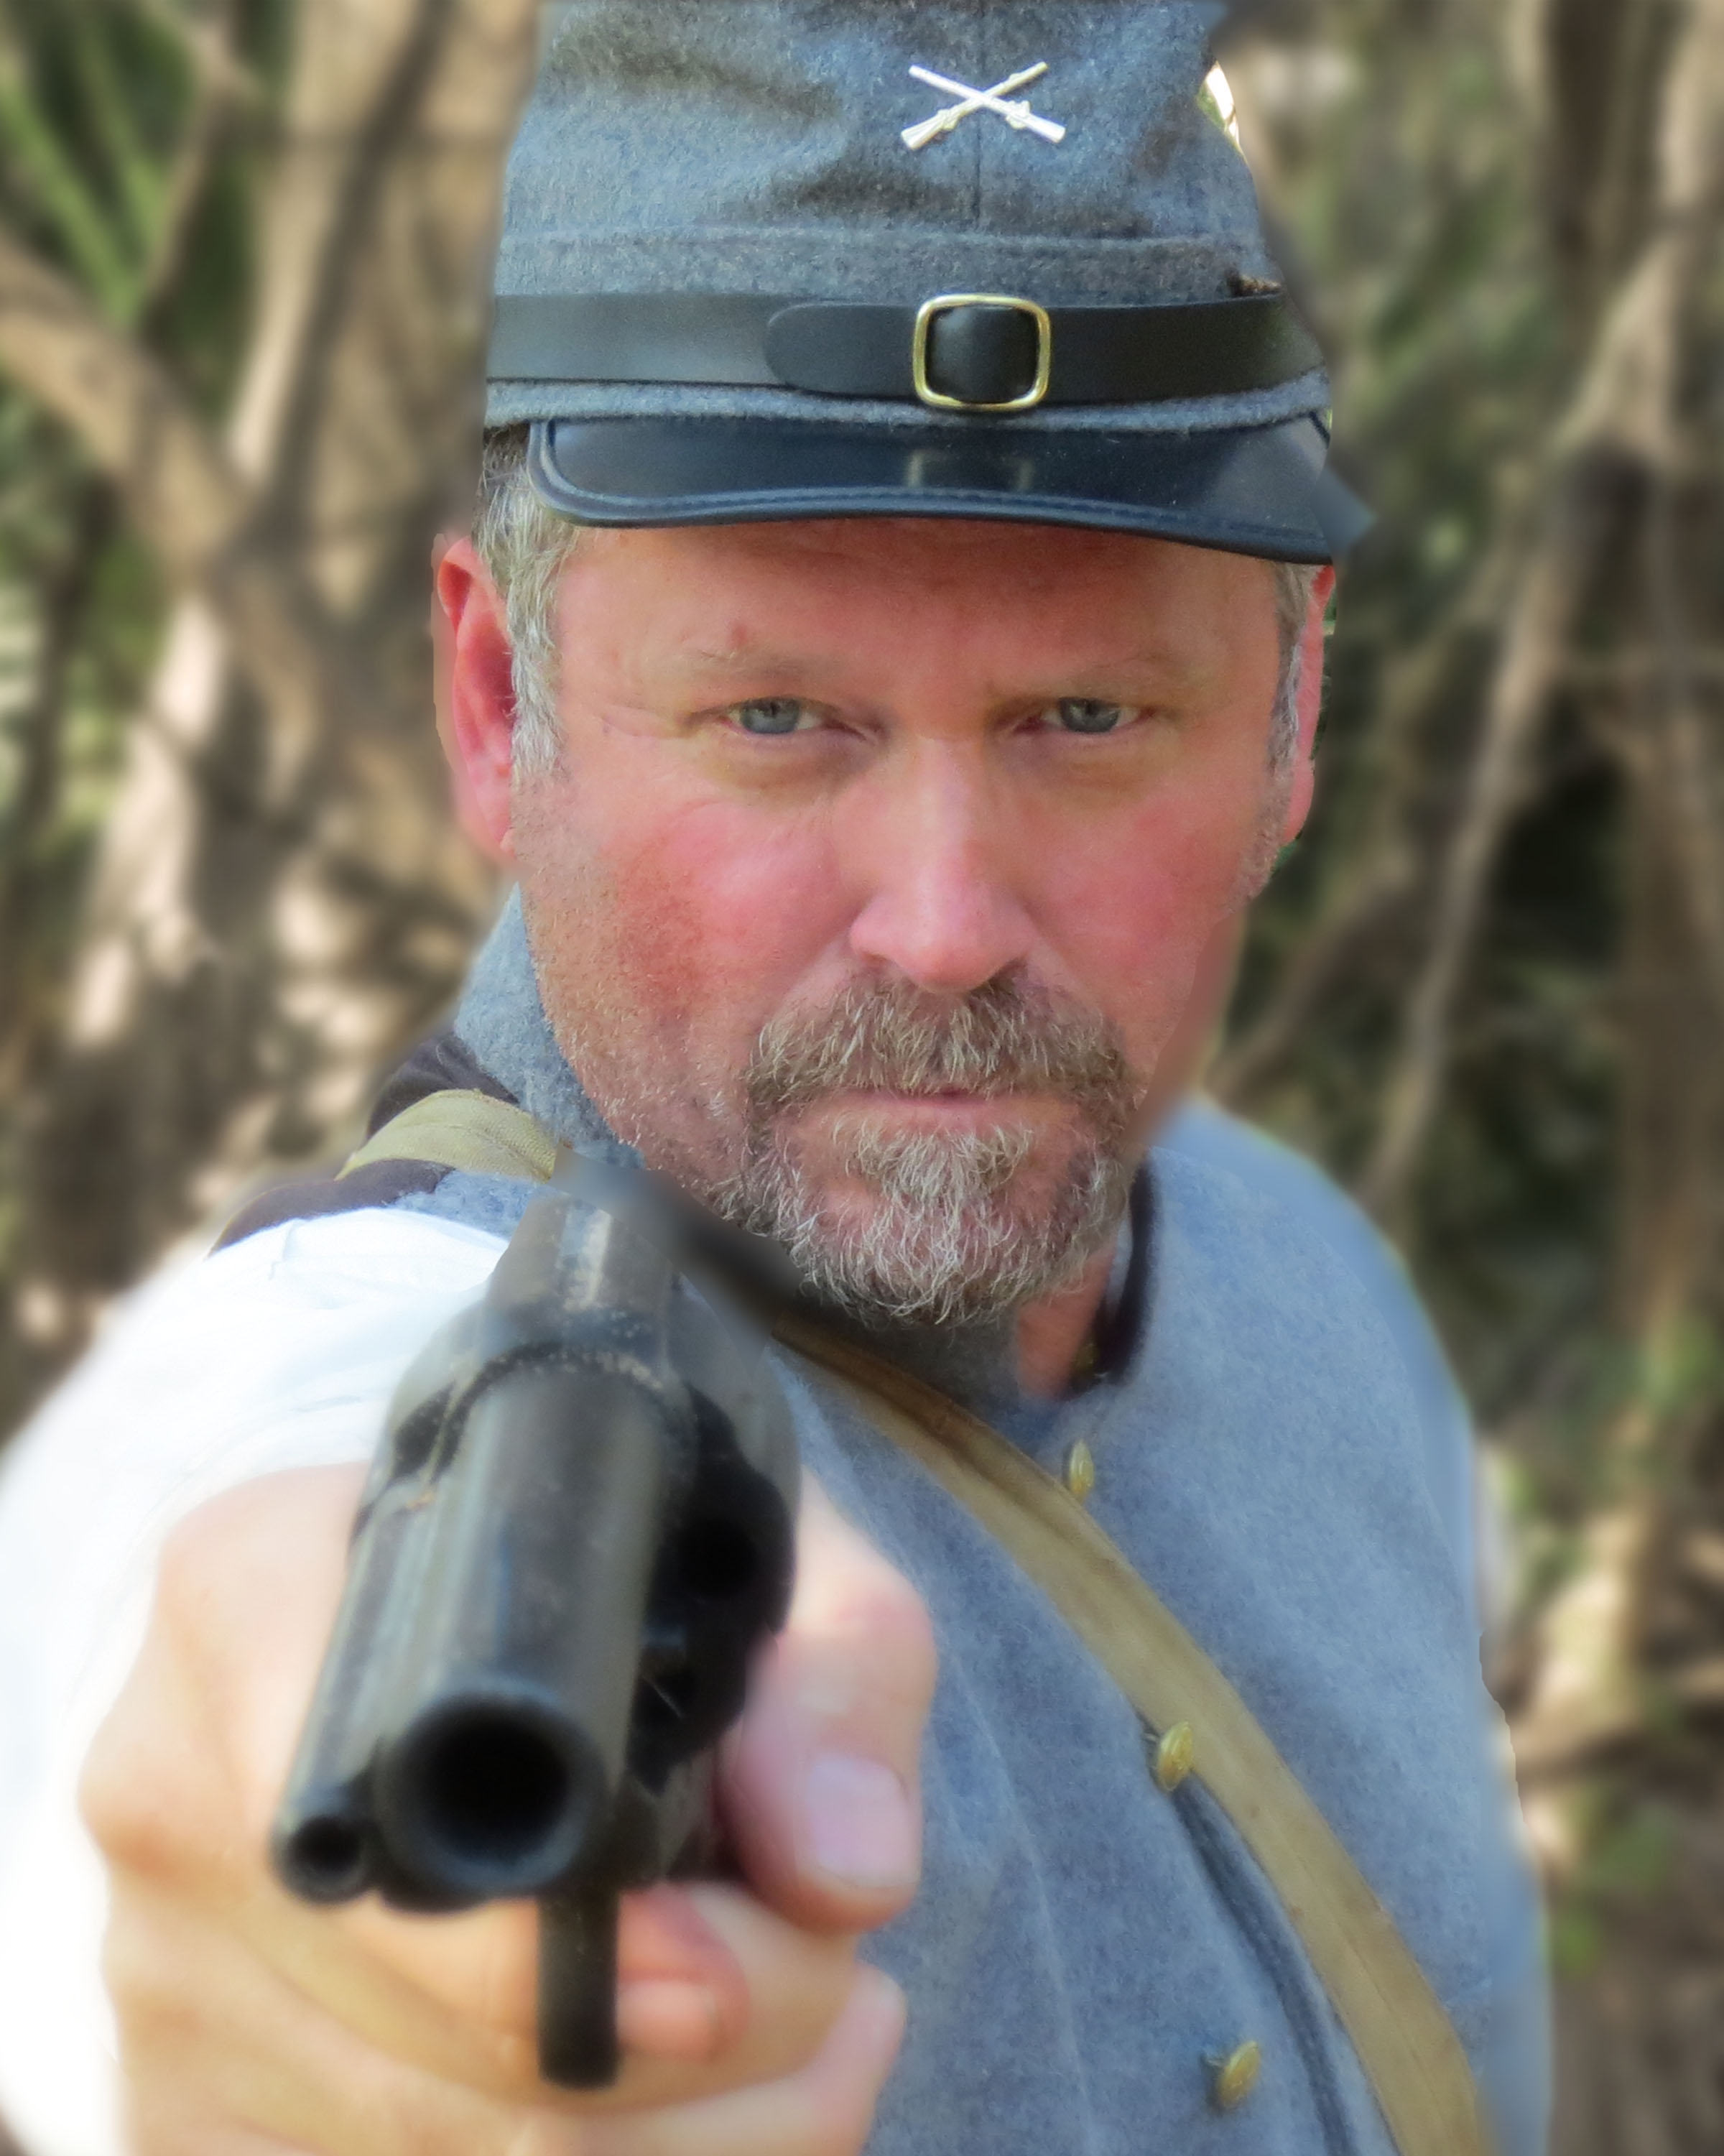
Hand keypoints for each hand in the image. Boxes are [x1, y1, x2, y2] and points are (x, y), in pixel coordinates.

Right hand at [82, 1465, 935, 2153]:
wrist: (492, 1631)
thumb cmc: (620, 1570)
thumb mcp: (753, 1550)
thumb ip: (832, 1675)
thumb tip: (847, 1874)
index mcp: (255, 1587)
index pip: (372, 1814)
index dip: (554, 1947)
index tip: (725, 1970)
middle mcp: (169, 1783)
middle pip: (434, 2040)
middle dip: (698, 2060)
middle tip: (838, 1988)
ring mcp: (160, 1974)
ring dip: (686, 2145)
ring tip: (813, 2034)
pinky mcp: (187, 2114)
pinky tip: (711, 2114)